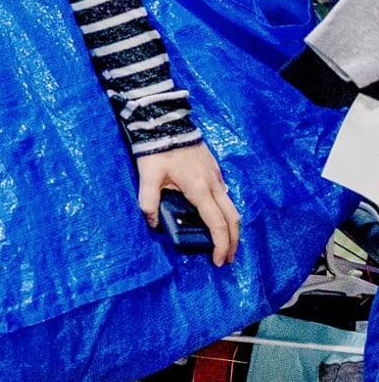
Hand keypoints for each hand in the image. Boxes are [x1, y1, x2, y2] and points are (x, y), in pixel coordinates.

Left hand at [136, 144, 239, 266]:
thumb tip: (153, 224)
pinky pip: (225, 194)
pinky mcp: (214, 169)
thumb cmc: (157, 149)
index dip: (220, 244)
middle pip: (233, 218)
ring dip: (231, 226)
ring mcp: (216, 175)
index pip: (217, 223)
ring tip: (224, 241)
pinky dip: (225, 211)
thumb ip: (148, 202)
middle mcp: (214, 184)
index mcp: (200, 189)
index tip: (219, 261)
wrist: (166, 121)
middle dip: (233, 241)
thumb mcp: (147, 176)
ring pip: (232, 206)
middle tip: (228, 258)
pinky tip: (215, 216)